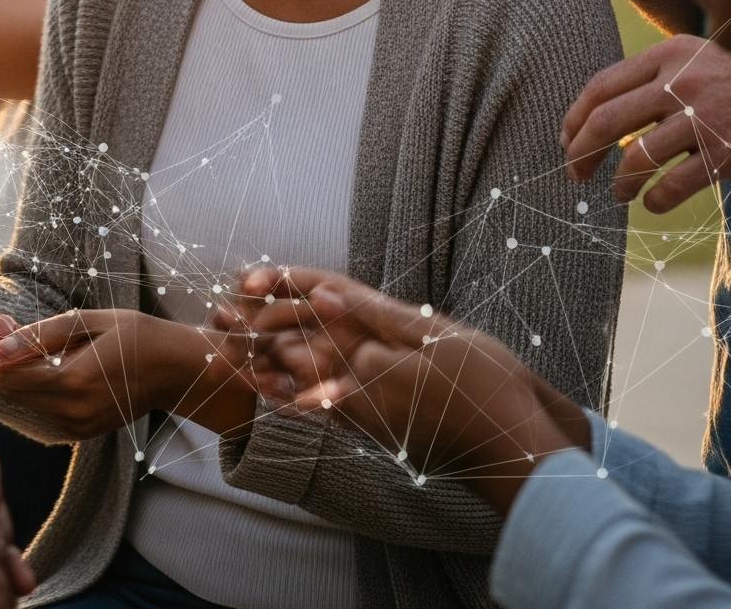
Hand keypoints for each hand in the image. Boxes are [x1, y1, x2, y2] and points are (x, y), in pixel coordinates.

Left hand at [0, 308, 253, 440]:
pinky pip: (40, 405)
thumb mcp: (88, 320)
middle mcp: (70, 413)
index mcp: (72, 384)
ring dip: (9, 367)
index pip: (6, 377)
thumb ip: (40, 335)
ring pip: (21, 398)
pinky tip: (31, 352)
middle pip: (8, 389)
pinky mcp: (79, 430)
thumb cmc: (134, 335)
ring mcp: (75, 427)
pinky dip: (28, 380)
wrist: (174, 370)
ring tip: (10, 329)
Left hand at [212, 267, 585, 513]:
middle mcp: (362, 384)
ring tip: (233, 345)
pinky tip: (278, 391)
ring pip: (306, 380)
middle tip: (219, 310)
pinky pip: (325, 410)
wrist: (511, 453)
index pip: (315, 309)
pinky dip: (296, 396)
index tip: (245, 277)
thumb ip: (376, 315)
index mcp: (374, 349)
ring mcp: (366, 414)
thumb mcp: (435, 336)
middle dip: (259, 325)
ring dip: (269, 361)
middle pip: (300, 345)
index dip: (280, 287)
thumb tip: (322, 292)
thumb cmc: (485, 387)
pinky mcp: (375, 433)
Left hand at [560, 37, 730, 211]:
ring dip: (619, 181)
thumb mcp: (698, 58)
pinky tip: (651, 203)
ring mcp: (705, 118)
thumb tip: (598, 111)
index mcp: (669, 54)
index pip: (601, 85)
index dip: (575, 117)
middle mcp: (682, 81)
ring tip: (617, 192)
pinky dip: (655, 199)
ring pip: (638, 156)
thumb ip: (653, 75)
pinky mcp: (727, 153)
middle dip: (582, 151)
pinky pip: (674, 184)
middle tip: (574, 173)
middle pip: (609, 119)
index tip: (565, 139)